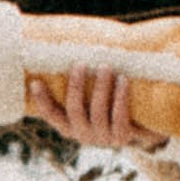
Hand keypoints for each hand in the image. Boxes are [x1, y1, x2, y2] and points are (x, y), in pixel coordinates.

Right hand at [25, 63, 160, 151]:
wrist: (143, 123)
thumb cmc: (111, 101)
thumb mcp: (93, 94)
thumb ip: (81, 81)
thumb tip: (70, 42)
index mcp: (69, 125)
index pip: (50, 114)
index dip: (42, 100)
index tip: (36, 81)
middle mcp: (82, 134)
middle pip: (74, 110)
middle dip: (76, 86)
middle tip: (81, 64)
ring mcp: (102, 138)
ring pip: (98, 112)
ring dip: (101, 87)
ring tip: (105, 66)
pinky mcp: (121, 138)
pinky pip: (119, 117)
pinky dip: (120, 97)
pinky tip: (123, 80)